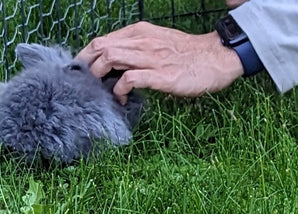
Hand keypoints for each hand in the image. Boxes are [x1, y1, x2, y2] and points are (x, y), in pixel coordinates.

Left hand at [77, 21, 244, 102]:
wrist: (216, 57)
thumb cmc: (186, 53)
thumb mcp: (157, 42)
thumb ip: (136, 48)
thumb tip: (113, 62)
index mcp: (140, 32)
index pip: (102, 40)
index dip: (86, 56)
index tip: (81, 72)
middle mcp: (142, 41)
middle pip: (101, 48)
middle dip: (87, 67)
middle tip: (86, 84)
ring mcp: (151, 58)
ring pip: (111, 58)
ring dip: (99, 77)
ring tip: (100, 91)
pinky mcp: (161, 75)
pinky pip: (130, 79)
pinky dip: (119, 89)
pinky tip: (121, 98)